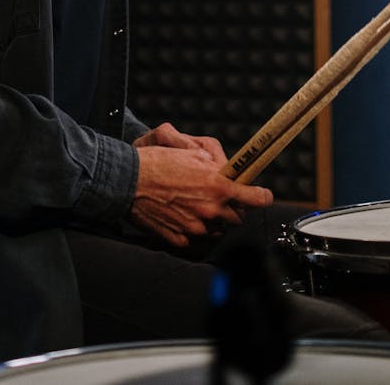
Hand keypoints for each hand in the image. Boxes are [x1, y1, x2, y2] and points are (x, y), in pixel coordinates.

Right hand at [129, 129, 272, 248]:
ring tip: (196, 204)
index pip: (255, 198)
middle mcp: (211, 210)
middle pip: (238, 217)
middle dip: (233, 207)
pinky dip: (195, 229)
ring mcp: (196, 228)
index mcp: (217, 186)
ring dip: (215, 220)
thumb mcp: (191, 149)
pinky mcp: (181, 240)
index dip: (262, 196)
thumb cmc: (157, 161)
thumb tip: (228, 168)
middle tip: (220, 196)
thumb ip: (216, 160)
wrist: (127, 181)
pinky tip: (182, 214)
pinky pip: (198, 239)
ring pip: (219, 230)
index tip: (262, 195)